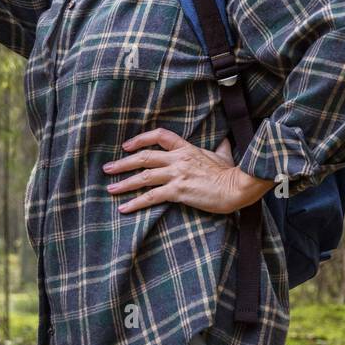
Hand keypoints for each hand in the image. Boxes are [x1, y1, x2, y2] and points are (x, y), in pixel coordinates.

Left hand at [104, 129, 273, 215]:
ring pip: (143, 176)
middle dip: (123, 163)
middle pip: (144, 157)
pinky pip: (151, 197)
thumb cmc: (231, 173)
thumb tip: (226, 138)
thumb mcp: (224, 154)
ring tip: (110, 189)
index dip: (141, 139)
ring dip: (124, 183)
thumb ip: (221, 146)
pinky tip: (124, 208)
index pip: (160, 136)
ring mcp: (176, 175)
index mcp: (186, 148)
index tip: (127, 146)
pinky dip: (135, 203)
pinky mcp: (177, 191)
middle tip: (107, 169)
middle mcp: (178, 159)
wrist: (237, 186)